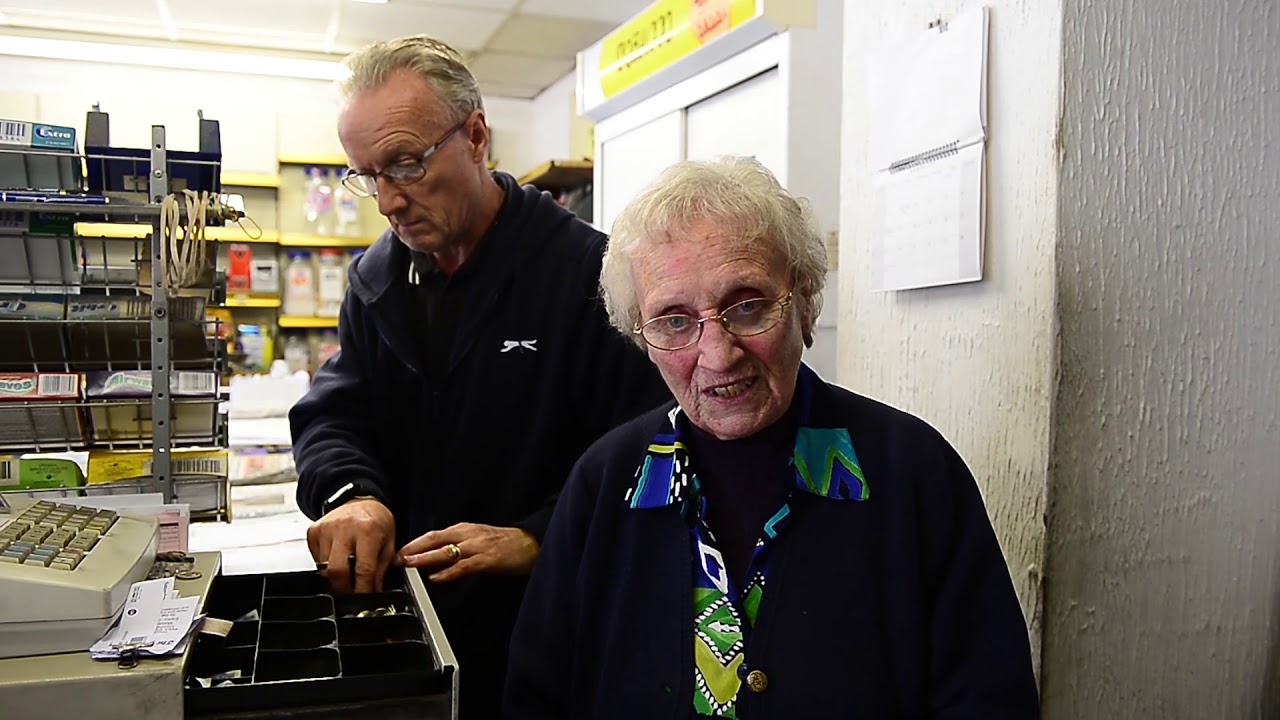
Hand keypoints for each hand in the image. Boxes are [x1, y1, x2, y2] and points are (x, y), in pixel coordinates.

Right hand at [306, 497, 395, 593]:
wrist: (359, 500)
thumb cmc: (376, 521)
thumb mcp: (389, 543)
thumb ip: (381, 568)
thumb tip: (373, 591)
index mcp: (367, 530)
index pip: (363, 569)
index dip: (363, 589)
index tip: (365, 598)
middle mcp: (344, 528)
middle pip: (337, 571)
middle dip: (343, 589)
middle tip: (351, 593)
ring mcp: (325, 529)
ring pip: (324, 568)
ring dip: (335, 576)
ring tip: (347, 570)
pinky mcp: (313, 531)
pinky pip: (316, 559)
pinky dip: (326, 565)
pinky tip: (337, 557)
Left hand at [399, 523, 538, 582]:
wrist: (531, 543)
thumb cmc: (504, 544)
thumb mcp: (476, 540)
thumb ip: (456, 547)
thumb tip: (434, 558)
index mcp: (463, 530)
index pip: (432, 535)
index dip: (413, 544)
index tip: (397, 553)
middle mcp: (467, 535)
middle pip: (434, 540)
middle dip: (413, 549)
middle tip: (395, 558)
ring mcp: (477, 546)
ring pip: (446, 551)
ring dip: (425, 559)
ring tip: (409, 566)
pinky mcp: (487, 559)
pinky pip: (463, 566)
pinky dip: (448, 572)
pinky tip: (436, 577)